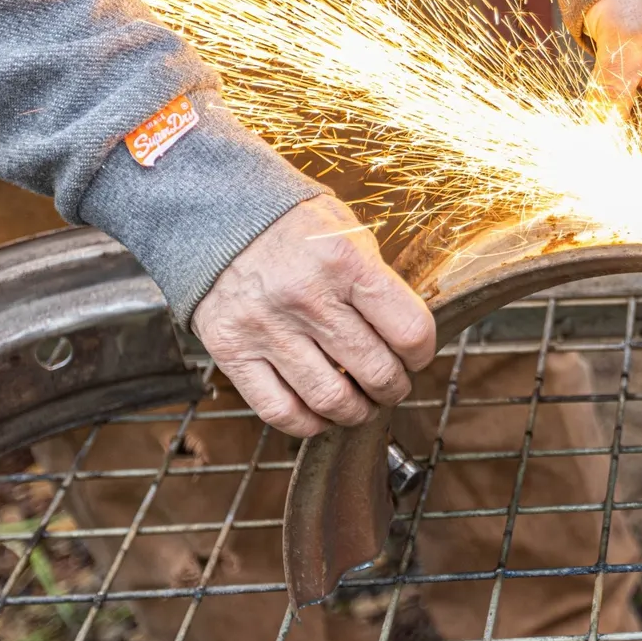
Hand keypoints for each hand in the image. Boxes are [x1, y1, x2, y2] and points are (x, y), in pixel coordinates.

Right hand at [191, 196, 436, 436]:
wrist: (218, 216)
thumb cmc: (295, 228)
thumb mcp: (348, 233)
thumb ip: (377, 283)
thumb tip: (408, 338)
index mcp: (344, 261)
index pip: (409, 330)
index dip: (423, 353)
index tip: (417, 356)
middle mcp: (305, 296)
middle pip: (375, 370)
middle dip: (395, 387)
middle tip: (393, 385)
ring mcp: (266, 327)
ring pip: (331, 399)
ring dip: (358, 411)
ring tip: (362, 404)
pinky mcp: (231, 351)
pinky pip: (279, 410)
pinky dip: (309, 423)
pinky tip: (322, 414)